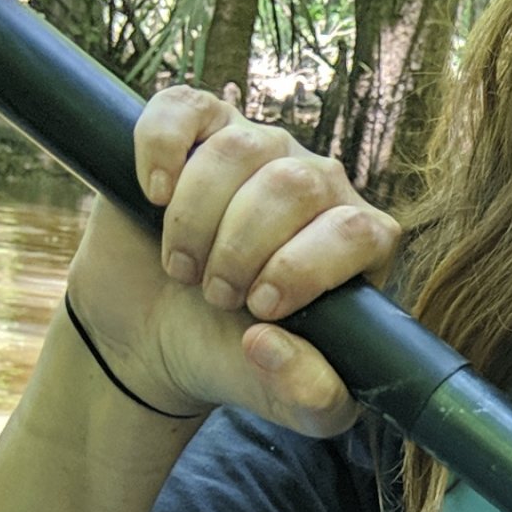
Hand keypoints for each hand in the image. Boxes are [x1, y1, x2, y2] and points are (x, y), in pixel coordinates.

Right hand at [63, 85, 399, 435]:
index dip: (303, 268)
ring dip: (196, 218)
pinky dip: (161, 146)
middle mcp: (319, 184)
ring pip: (239, 148)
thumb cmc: (235, 360)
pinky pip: (186, 107)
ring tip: (184, 266)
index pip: (359, 228)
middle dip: (241, 248)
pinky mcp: (196, 133)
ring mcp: (259, 150)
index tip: (259, 309)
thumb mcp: (287, 403)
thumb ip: (310, 398)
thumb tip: (268, 343)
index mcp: (360, 241)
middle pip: (294, 184)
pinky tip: (152, 194)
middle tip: (215, 294)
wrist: (155, 339)